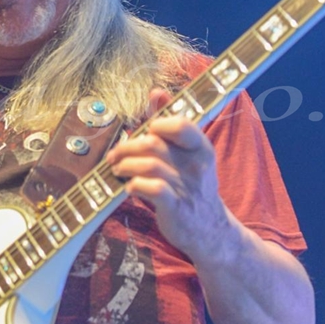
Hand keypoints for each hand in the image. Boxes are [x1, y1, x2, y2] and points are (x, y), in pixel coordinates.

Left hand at [107, 88, 230, 262]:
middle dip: (127, 147)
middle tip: (115, 155)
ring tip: (118, 169)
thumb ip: (171, 124)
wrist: (209, 230)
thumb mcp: (189, 154)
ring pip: (149, 164)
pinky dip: (134, 185)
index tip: (144, 132)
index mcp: (201, 148)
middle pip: (154, 143)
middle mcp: (196, 165)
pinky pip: (152, 189)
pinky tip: (129, 188)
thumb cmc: (192, 186)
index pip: (181, 124)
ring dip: (126, 165)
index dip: (157, 124)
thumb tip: (156, 93)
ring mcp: (186, 187)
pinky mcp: (175, 208)